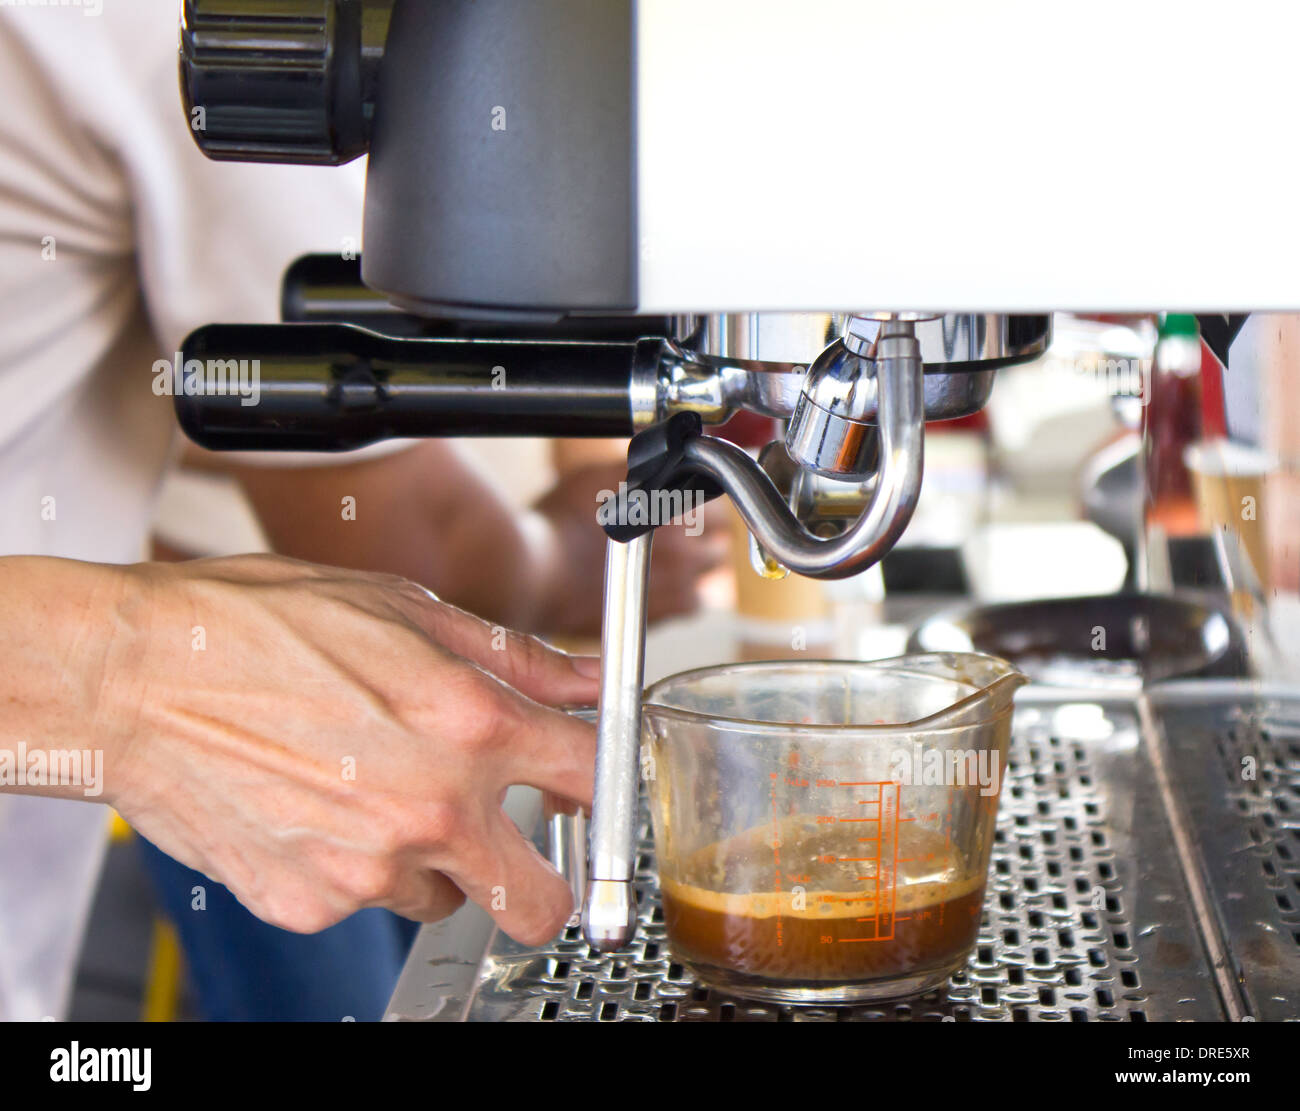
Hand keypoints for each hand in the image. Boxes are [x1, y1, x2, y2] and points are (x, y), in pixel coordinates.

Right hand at [97, 556, 598, 943]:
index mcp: (470, 725)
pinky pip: (364, 901)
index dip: (605, 781)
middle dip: (539, 882)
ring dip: (431, 859)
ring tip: (372, 792)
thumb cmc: (261, 627)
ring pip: (445, 898)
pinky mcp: (309, 904)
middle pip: (543, 905)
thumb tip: (590, 678)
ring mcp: (367, 868)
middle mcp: (431, 808)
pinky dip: (354, 866)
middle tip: (510, 844)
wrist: (135, 678)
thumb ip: (517, 660)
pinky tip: (318, 809)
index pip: (595, 778)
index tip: (587, 784)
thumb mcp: (407, 611)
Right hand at [531, 462, 729, 635]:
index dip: (704, 506)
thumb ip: (642, 470)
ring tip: (674, 559)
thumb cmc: (561, 523)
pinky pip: (692, 604)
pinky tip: (665, 585)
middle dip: (705, 536)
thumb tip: (665, 456)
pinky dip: (684, 594)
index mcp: (674, 513)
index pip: (716, 510)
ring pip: (708, 574)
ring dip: (697, 565)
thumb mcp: (601, 476)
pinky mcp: (660, 614)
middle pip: (718, 543)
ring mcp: (675, 586)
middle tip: (683, 532)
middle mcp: (683, 551)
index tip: (693, 506)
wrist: (539, 573)